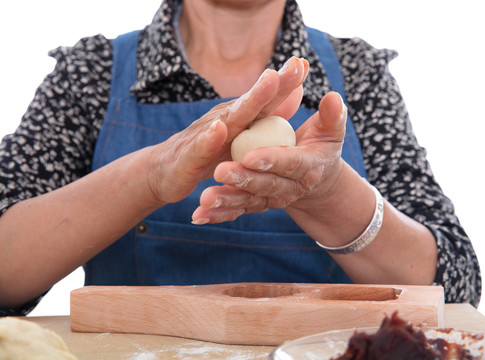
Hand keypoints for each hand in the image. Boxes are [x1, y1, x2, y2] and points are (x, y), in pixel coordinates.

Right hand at [145, 57, 308, 205]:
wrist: (166, 170)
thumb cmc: (210, 151)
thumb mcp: (243, 135)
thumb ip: (269, 114)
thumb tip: (298, 92)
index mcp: (241, 117)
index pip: (267, 97)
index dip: (285, 80)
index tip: (305, 62)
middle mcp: (225, 119)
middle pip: (252, 100)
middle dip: (274, 83)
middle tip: (295, 64)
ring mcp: (207, 135)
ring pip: (231, 117)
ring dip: (250, 100)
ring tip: (269, 82)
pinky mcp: (191, 156)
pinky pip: (201, 147)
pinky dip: (210, 138)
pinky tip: (219, 128)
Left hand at [192, 91, 347, 223]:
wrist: (316, 177)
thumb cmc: (321, 146)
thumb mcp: (331, 131)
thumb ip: (333, 116)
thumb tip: (333, 97)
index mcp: (308, 168)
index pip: (290, 163)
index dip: (271, 160)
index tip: (250, 156)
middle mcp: (291, 188)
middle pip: (266, 184)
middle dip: (243, 179)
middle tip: (220, 171)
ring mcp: (273, 199)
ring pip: (248, 201)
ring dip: (227, 201)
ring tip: (205, 199)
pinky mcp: (258, 205)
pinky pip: (238, 211)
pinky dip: (218, 215)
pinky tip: (198, 216)